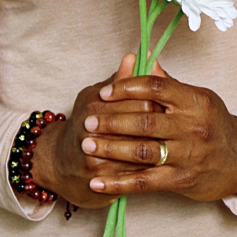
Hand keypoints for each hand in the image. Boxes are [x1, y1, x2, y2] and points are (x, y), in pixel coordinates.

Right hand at [30, 54, 163, 209]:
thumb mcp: (96, 96)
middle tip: (177, 126)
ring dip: (161, 148)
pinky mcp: (103, 180)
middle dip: (163, 126)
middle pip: (144, 125)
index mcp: (95, 104)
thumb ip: (119, 80)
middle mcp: (94, 130)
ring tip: (172, 144)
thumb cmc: (83, 124)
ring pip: (143, 151)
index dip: (160, 103)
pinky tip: (163, 163)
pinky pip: (138, 174)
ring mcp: (98, 158)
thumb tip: (136, 56)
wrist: (59, 164)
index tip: (170, 105)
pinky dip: (153, 167)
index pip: (141, 99)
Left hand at [81, 59, 236, 201]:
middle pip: (145, 121)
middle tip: (87, 120)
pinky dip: (118, 183)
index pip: (156, 88)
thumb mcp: (198, 98)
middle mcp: (192, 127)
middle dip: (112, 120)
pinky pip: (144, 182)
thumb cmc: (214, 124)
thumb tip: (143, 56)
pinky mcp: (181, 180)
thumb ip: (168, 83)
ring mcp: (187, 155)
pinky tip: (97, 182)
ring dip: (111, 148)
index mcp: (195, 101)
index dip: (127, 88)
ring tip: (87, 144)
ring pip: (142, 151)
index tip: (104, 92)